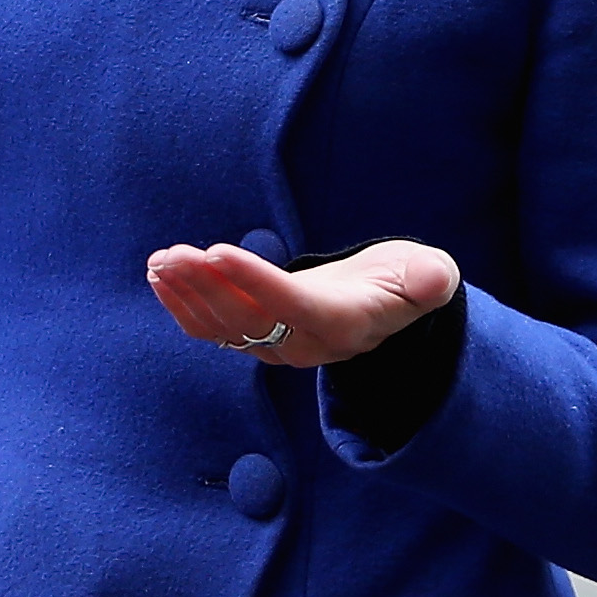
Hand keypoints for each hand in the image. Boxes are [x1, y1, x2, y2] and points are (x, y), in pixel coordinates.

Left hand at [145, 237, 458, 370]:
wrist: (386, 304)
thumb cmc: (405, 280)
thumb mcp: (425, 275)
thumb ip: (427, 280)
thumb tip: (435, 278)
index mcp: (342, 324)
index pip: (290, 305)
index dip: (253, 279)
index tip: (217, 251)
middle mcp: (305, 344)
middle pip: (247, 318)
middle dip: (205, 285)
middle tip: (174, 254)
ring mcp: (277, 345)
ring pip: (223, 325)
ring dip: (187, 293)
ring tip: (161, 261)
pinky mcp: (258, 338)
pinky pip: (212, 329)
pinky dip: (182, 303)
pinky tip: (161, 277)